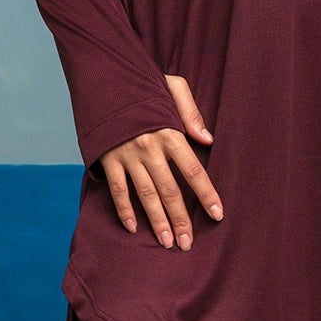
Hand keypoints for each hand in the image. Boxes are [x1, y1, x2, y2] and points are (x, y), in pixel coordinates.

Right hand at [100, 74, 224, 249]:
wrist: (104, 76)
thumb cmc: (143, 83)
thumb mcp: (173, 87)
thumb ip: (192, 113)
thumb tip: (208, 140)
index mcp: (169, 132)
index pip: (193, 170)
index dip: (206, 194)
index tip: (217, 214)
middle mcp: (149, 148)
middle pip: (170, 191)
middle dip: (180, 220)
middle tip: (188, 243)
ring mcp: (127, 155)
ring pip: (145, 195)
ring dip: (156, 221)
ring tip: (167, 242)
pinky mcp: (107, 159)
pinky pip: (117, 190)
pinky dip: (124, 210)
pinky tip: (133, 228)